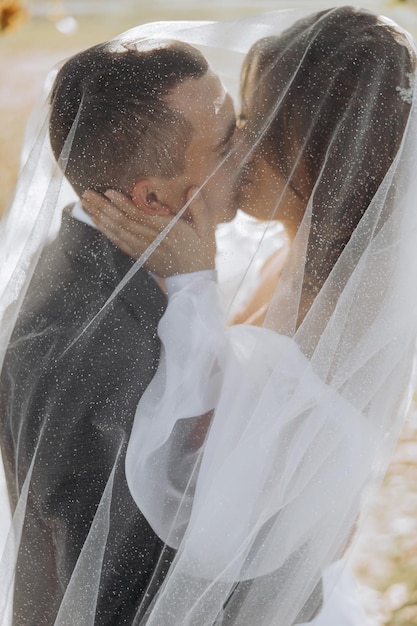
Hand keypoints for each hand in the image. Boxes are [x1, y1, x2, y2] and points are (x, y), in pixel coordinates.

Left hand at [81, 188, 215, 275]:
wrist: (194, 281)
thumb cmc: (201, 253)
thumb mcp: (206, 230)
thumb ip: (199, 207)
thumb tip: (192, 188)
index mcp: (169, 232)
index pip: (141, 216)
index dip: (124, 205)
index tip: (109, 193)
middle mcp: (153, 241)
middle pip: (124, 222)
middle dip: (104, 208)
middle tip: (88, 195)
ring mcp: (144, 250)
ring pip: (118, 232)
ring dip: (101, 218)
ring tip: (86, 204)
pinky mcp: (140, 257)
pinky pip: (120, 243)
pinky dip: (107, 232)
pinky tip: (97, 222)